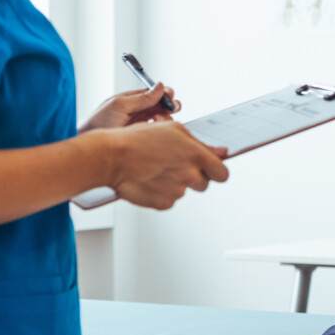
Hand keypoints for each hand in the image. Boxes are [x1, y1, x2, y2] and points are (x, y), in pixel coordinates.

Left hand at [80, 83, 178, 132]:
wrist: (91, 147)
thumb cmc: (98, 124)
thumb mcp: (120, 106)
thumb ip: (141, 97)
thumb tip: (159, 86)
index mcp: (130, 100)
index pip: (152, 93)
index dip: (163, 93)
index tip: (170, 95)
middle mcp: (136, 112)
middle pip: (159, 105)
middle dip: (168, 105)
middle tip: (172, 108)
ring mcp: (139, 126)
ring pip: (160, 119)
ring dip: (165, 118)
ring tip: (160, 120)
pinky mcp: (141, 138)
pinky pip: (157, 132)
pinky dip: (162, 130)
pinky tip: (159, 130)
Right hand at [109, 121, 228, 209]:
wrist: (112, 157)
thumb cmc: (139, 140)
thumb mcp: (174, 131)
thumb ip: (201, 144)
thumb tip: (223, 152)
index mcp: (196, 155)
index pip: (222, 173)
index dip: (217, 171)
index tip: (211, 170)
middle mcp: (190, 174)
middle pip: (204, 184)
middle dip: (194, 176)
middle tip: (174, 165)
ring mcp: (177, 191)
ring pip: (184, 190)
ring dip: (176, 183)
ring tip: (157, 169)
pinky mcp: (163, 203)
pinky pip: (170, 199)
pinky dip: (162, 192)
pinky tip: (150, 179)